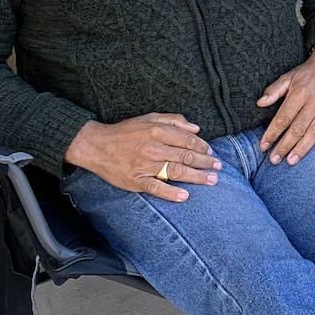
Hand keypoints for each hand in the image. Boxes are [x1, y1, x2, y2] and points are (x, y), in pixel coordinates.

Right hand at [65, 113, 220, 201]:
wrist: (96, 146)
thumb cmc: (125, 131)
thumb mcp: (149, 118)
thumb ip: (173, 120)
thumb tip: (196, 128)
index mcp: (157, 131)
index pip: (186, 139)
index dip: (202, 146)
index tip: (211, 152)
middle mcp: (153, 148)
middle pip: (185, 156)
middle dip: (204, 162)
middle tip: (218, 168)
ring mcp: (144, 165)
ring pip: (175, 171)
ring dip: (196, 177)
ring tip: (211, 180)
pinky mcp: (135, 180)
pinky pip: (156, 187)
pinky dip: (170, 193)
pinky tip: (184, 196)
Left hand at [256, 49, 314, 163]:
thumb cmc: (306, 73)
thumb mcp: (288, 76)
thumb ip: (274, 90)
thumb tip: (260, 103)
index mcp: (299, 94)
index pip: (283, 117)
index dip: (272, 133)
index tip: (263, 146)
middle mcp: (313, 103)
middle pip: (297, 128)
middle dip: (285, 146)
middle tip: (274, 160)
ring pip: (314, 132)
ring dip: (303, 148)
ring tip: (291, 161)